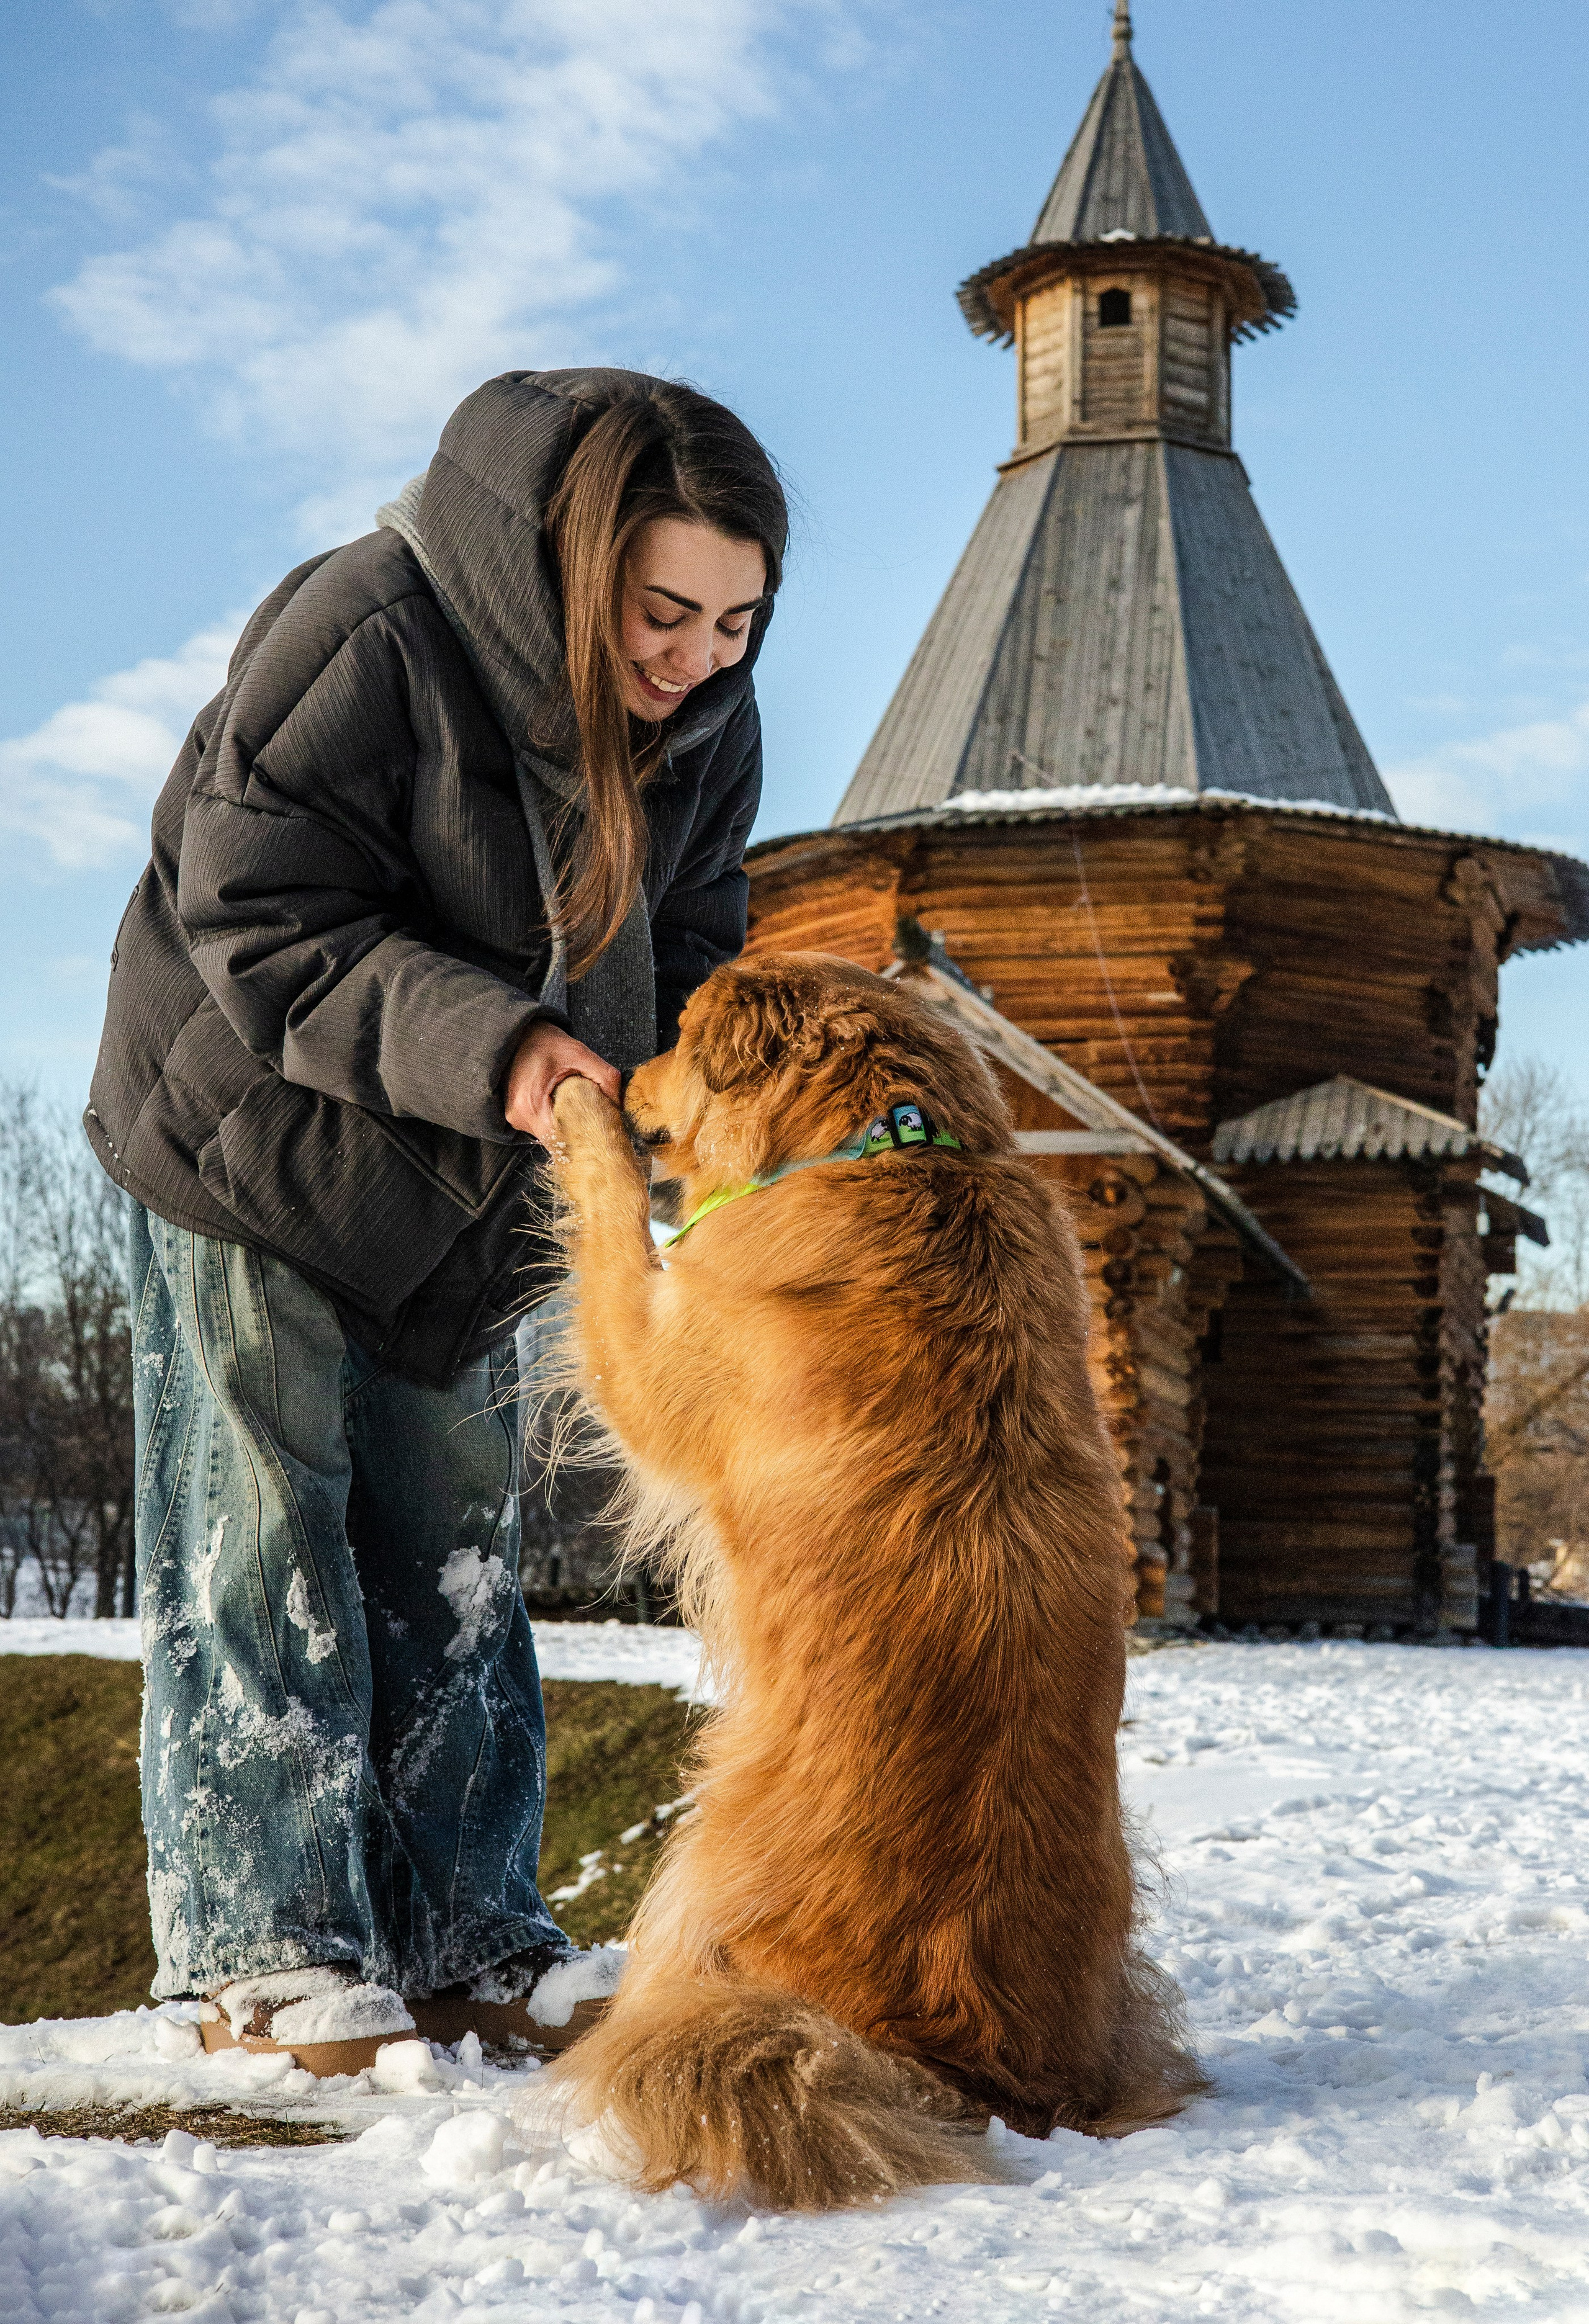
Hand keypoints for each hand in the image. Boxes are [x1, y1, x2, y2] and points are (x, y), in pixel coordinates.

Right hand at [503, 1021, 620, 1145]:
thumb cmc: (547, 1043)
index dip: (582, 1140)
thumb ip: (605, 1077)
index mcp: (530, 1105)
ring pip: (548, 1134)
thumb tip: (619, 1104)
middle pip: (554, 1140)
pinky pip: (541, 1126)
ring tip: (583, 1116)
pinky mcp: (517, 1115)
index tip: (600, 1136)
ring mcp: (515, 1117)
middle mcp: (519, 1116)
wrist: (521, 1034)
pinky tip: (568, 1112)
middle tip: (598, 1126)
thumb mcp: (580, 1054)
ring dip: (566, 1128)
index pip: (560, 1140)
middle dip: (577, 1135)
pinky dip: (556, 1121)